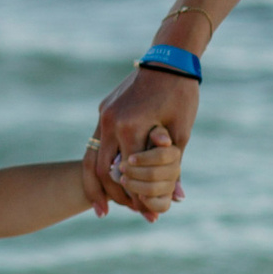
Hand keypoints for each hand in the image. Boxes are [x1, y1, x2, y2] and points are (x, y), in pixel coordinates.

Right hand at [92, 66, 200, 218]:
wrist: (169, 60)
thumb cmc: (181, 95)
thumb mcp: (182, 133)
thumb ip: (174, 166)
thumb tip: (177, 199)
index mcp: (130, 127)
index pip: (129, 174)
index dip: (138, 197)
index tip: (148, 213)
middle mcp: (110, 122)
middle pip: (103, 171)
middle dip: (115, 197)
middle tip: (129, 212)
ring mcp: (103, 115)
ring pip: (91, 159)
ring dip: (97, 186)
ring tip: (103, 209)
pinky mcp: (103, 111)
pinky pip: (96, 144)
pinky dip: (100, 165)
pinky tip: (107, 179)